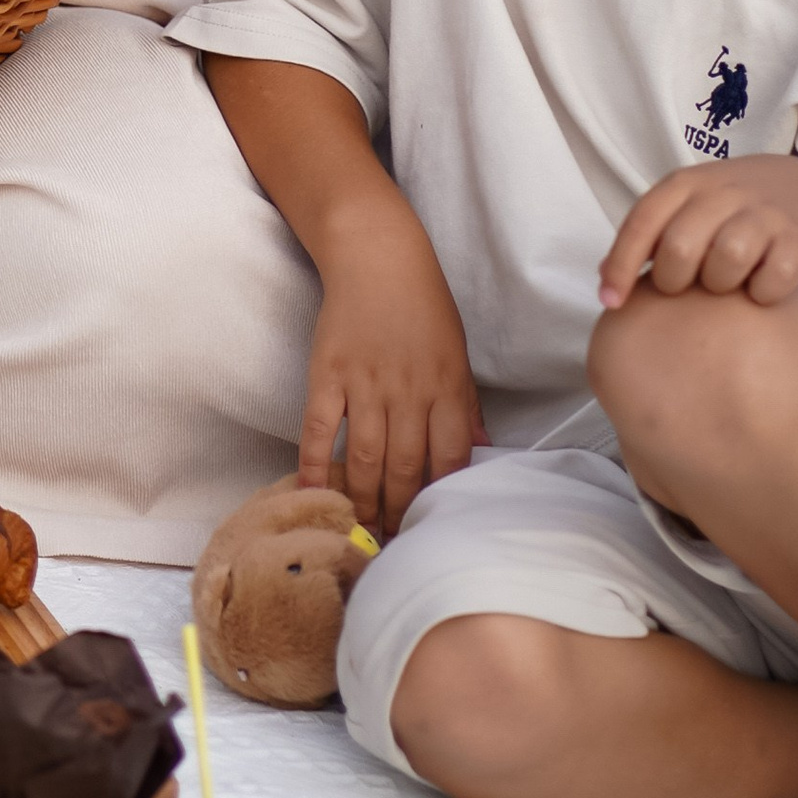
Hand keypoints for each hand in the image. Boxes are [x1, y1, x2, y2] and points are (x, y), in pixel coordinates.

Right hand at [302, 224, 486, 536]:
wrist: (376, 255)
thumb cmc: (423, 304)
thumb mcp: (458, 354)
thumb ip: (467, 406)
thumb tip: (484, 451)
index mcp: (445, 389)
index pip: (449, 460)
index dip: (440, 500)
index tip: (431, 528)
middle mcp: (407, 392)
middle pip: (404, 468)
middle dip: (399, 511)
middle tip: (390, 541)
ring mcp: (364, 384)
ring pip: (363, 458)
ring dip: (362, 499)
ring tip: (360, 527)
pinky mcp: (326, 374)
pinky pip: (319, 429)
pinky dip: (314, 464)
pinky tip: (314, 493)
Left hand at [599, 156, 797, 311]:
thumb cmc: (724, 211)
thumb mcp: (682, 209)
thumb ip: (646, 241)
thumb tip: (606, 286)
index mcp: (684, 185)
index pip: (642, 222)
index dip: (621, 265)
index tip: (611, 302)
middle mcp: (722, 192)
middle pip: (681, 246)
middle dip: (674, 279)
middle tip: (684, 287)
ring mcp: (762, 212)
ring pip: (729, 258)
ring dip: (720, 284)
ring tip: (724, 283)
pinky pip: (775, 278)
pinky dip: (763, 292)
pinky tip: (760, 289)